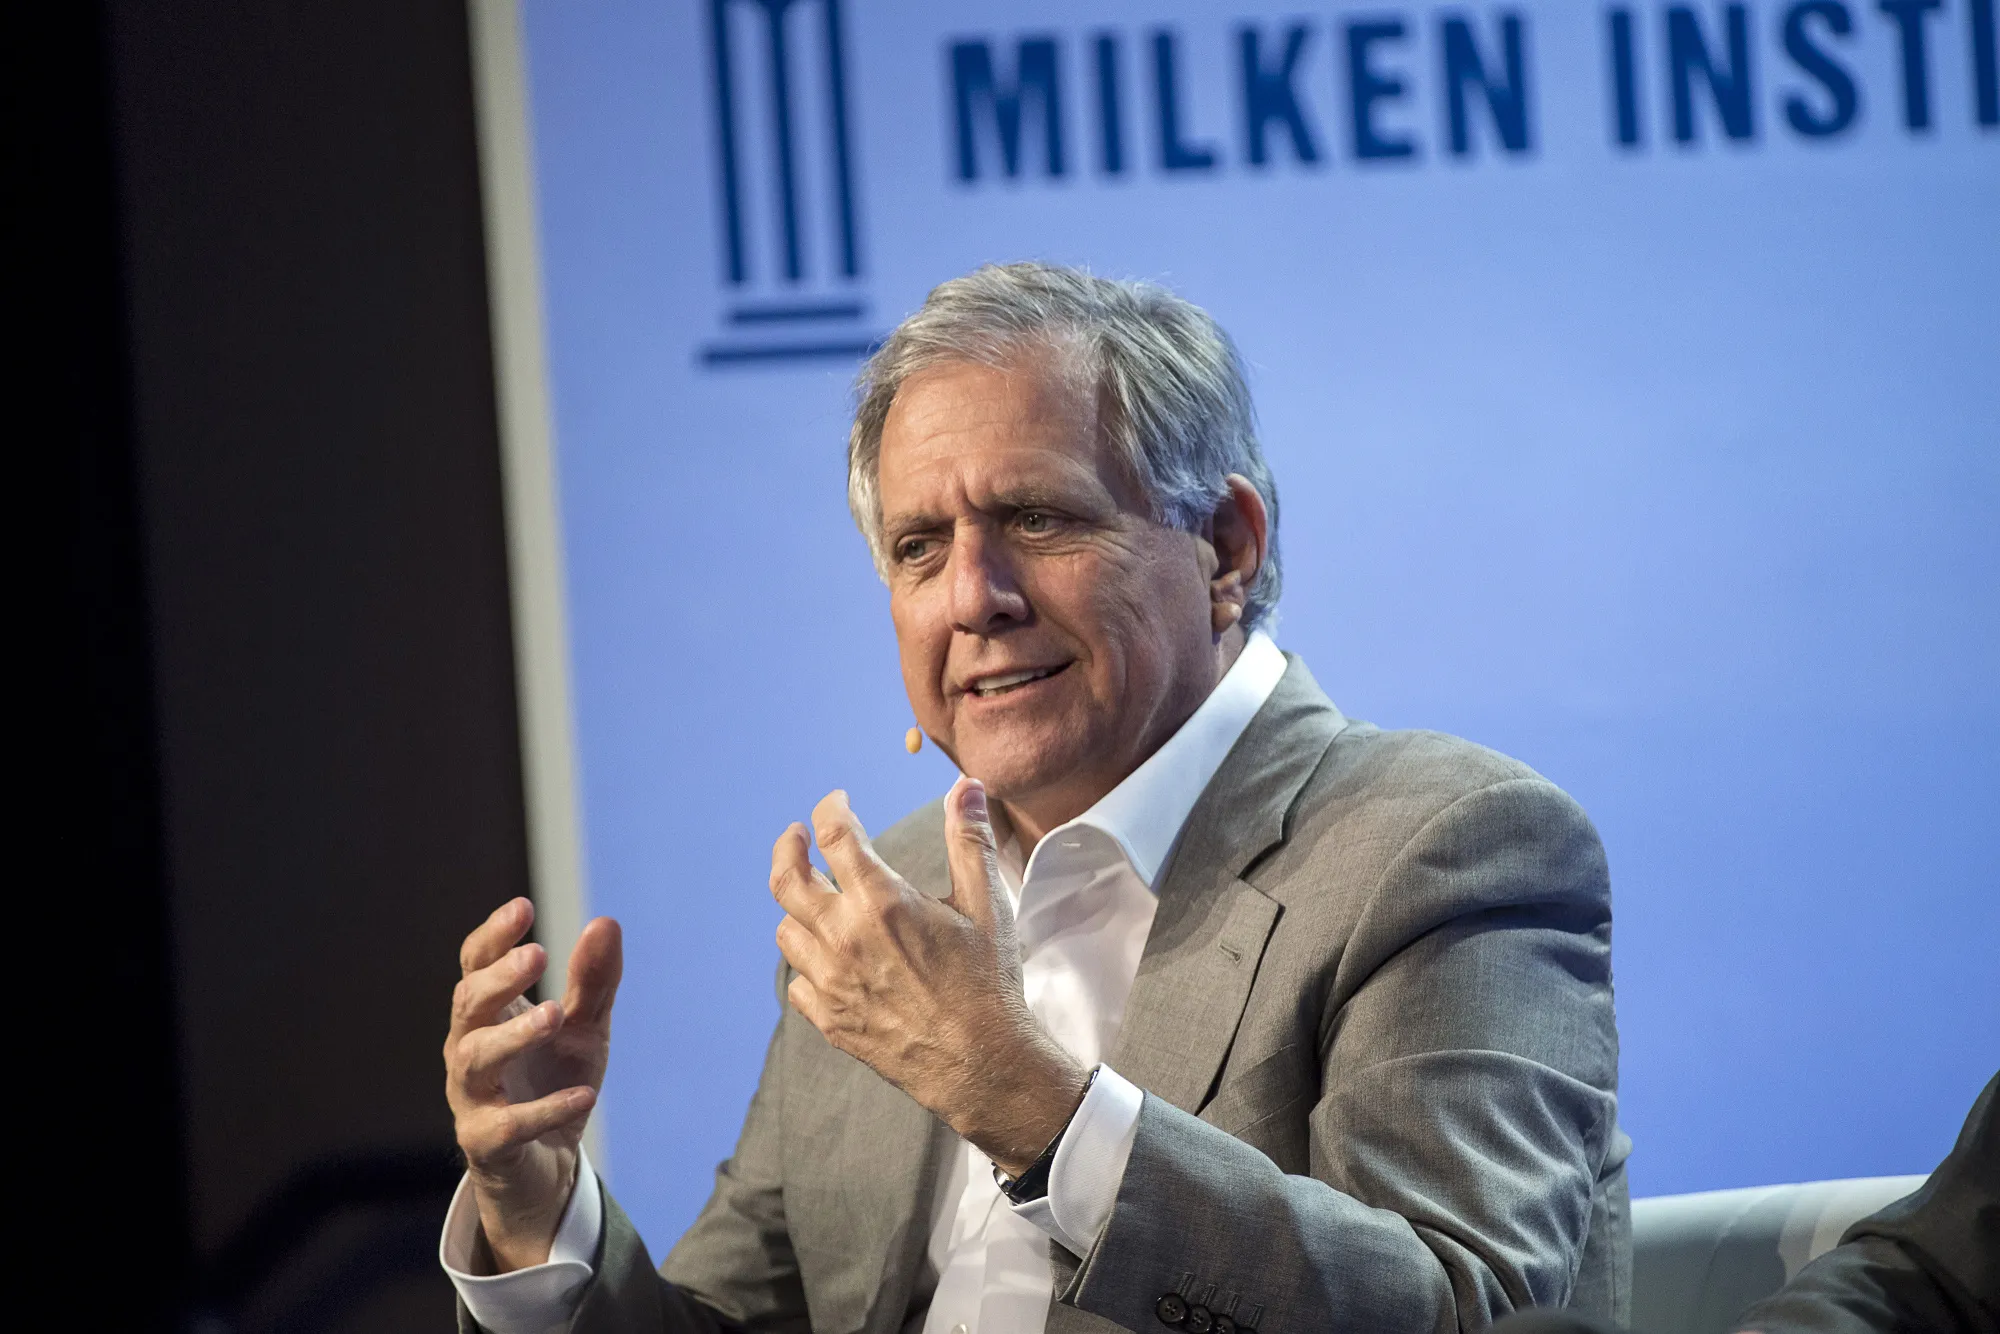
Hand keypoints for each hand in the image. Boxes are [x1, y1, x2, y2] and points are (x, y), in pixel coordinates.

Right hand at [443, 898, 622, 1270]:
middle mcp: (470, 1049)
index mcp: (489, 1014)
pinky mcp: (487, 1143)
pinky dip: (545, 1109)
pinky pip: (507, 1125)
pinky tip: (585, 1096)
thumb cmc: (554, 1081)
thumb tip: (606, 923)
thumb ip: (593, 981)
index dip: (493, 937)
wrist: (547, 1166)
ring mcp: (472, 1097)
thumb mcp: (584, 1028)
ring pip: (476, 1059)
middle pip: (468, 1005)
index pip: (475, 965)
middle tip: (537, 955)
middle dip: (499, 978)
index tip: (523, 908)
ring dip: (513, 1034)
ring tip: (553, 1015)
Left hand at [770, 777, 1087, 1173]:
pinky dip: (805, 963)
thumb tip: (966, 786)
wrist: (981, 1063)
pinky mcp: (830, 1019)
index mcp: (882, 902)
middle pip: (787, 879)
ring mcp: (831, 982)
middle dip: (788, 847)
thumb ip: (969, 839)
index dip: (831, 808)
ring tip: (813, 898)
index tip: (837, 801)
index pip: (834, 835)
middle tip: (796, 835)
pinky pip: (797, 983)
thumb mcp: (986, 904)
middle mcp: (844, 938)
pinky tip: (825, 958)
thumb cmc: (987, 981)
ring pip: (786, 931)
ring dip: (796, 908)